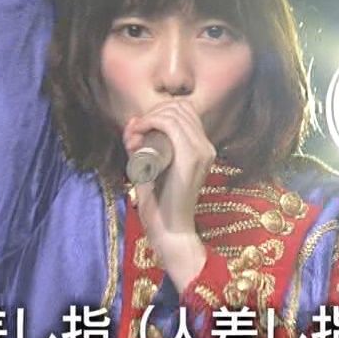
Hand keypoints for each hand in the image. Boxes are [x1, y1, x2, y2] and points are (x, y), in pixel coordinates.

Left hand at [123, 100, 213, 289]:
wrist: (170, 231)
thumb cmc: (159, 204)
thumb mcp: (148, 168)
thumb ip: (141, 145)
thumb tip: (132, 121)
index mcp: (201, 148)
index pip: (185, 110)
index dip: (160, 110)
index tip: (140, 127)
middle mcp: (206, 146)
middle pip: (181, 106)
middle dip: (154, 111)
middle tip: (136, 130)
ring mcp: (201, 151)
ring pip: (175, 112)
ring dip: (150, 117)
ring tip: (135, 135)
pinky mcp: (191, 157)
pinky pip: (170, 124)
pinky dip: (150, 122)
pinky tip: (138, 132)